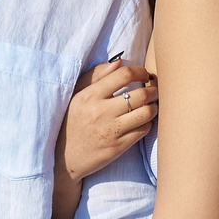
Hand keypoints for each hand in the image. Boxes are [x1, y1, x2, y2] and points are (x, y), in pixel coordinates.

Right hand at [61, 57, 156, 181]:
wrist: (64, 157)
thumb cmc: (72, 122)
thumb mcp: (77, 96)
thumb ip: (96, 76)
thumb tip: (119, 61)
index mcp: (90, 96)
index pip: (124, 75)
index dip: (140, 72)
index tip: (144, 75)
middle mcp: (101, 112)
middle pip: (141, 94)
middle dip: (154, 90)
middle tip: (154, 90)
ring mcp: (111, 131)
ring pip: (146, 113)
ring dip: (154, 106)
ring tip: (152, 104)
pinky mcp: (118, 147)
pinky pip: (143, 130)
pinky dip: (148, 123)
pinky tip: (144, 120)